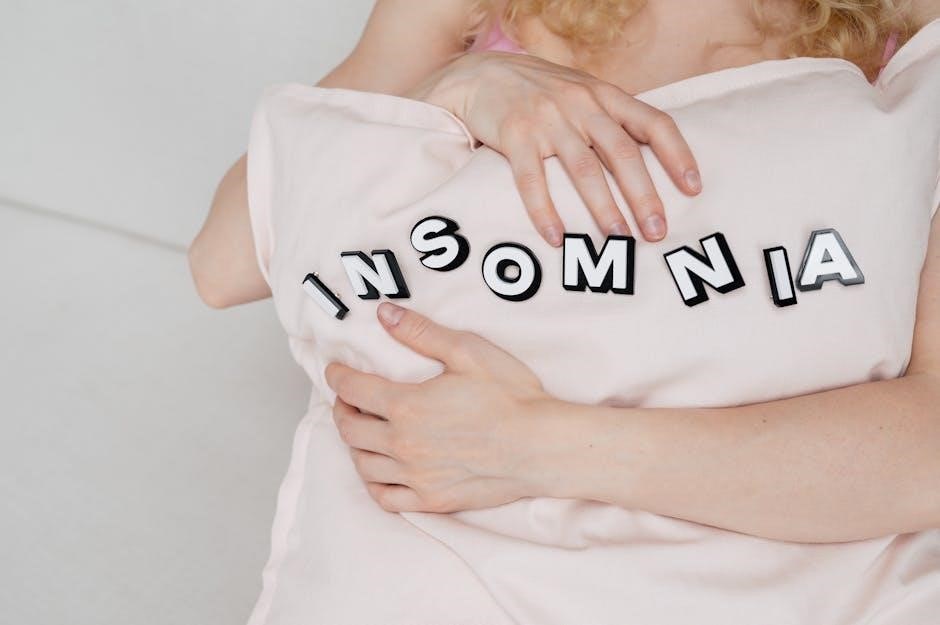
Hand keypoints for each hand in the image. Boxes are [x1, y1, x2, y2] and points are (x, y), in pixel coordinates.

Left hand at [324, 302, 551, 512]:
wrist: (541, 446)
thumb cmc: (511, 397)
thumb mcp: (468, 351)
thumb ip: (421, 332)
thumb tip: (385, 314)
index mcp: (407, 406)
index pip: (353, 390)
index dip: (338, 377)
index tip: (335, 370)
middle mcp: (403, 444)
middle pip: (350, 429)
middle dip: (341, 410)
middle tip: (345, 400)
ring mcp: (416, 476)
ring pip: (363, 464)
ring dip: (354, 445)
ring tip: (360, 431)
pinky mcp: (432, 499)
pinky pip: (386, 497)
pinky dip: (373, 482)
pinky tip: (378, 470)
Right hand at [405, 51, 702, 245]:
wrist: (481, 74)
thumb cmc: (539, 92)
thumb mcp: (582, 92)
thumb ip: (611, 118)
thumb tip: (650, 161)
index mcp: (605, 95)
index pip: (654, 123)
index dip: (677, 156)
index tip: (693, 189)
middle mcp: (581, 104)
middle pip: (622, 153)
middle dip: (643, 196)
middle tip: (656, 231)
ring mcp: (547, 119)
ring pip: (583, 169)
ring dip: (603, 208)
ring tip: (618, 238)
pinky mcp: (514, 134)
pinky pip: (532, 179)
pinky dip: (544, 211)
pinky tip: (556, 237)